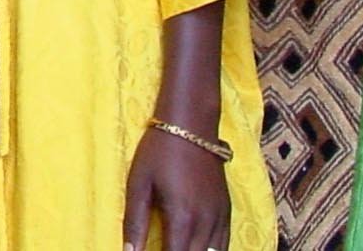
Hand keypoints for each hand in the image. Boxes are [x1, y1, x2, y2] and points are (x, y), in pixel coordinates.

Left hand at [121, 126, 230, 250]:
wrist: (192, 124)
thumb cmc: (159, 151)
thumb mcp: (139, 184)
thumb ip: (135, 222)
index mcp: (182, 218)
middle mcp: (206, 223)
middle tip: (164, 249)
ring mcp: (220, 218)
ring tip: (177, 247)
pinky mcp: (227, 211)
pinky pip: (224, 246)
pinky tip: (197, 250)